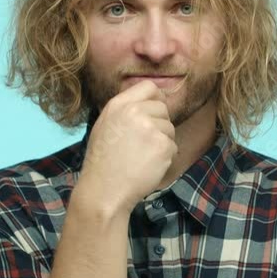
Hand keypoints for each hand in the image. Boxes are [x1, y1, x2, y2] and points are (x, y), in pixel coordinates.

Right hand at [78, 80, 177, 215]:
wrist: (104, 190)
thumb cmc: (103, 162)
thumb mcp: (106, 126)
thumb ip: (126, 111)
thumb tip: (149, 103)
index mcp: (118, 105)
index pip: (149, 87)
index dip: (156, 99)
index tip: (155, 112)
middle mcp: (134, 111)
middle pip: (163, 108)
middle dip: (160, 124)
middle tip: (144, 143)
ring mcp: (150, 128)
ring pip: (170, 129)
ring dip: (162, 142)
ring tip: (142, 157)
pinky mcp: (163, 145)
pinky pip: (173, 146)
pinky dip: (165, 158)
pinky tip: (148, 166)